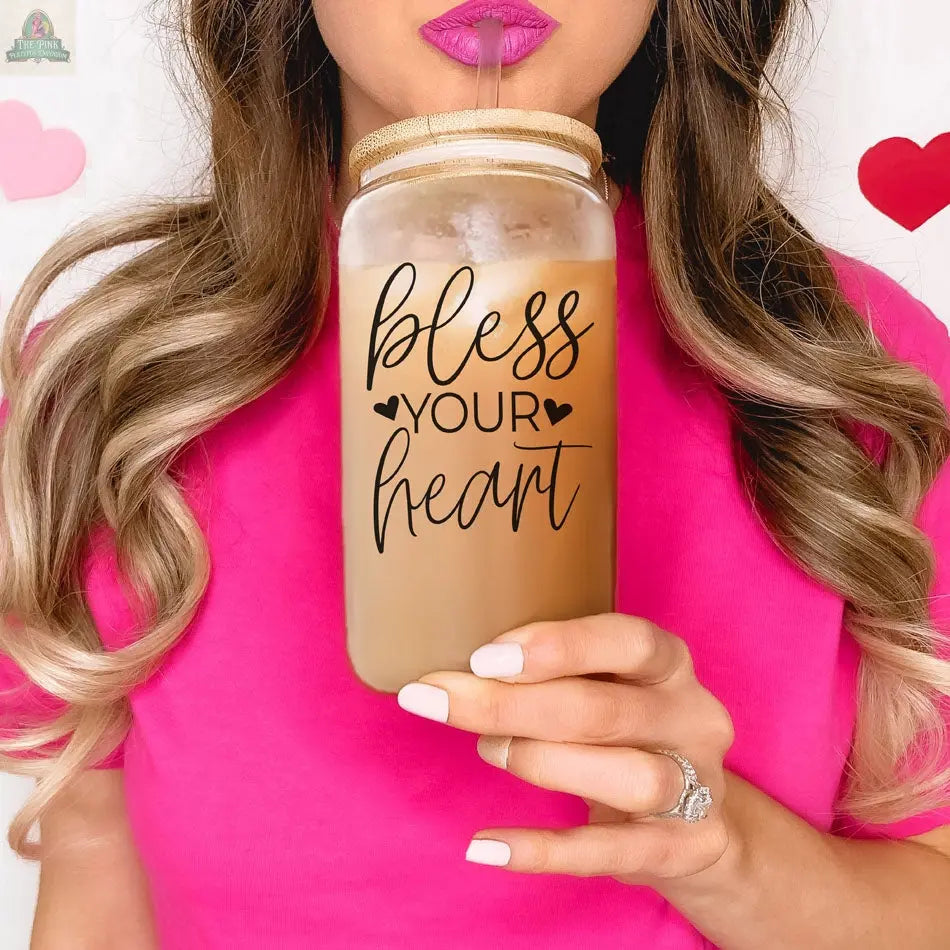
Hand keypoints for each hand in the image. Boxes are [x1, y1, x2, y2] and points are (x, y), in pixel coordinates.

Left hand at [397, 613, 734, 884]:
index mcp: (671, 665)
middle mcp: (693, 719)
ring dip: (540, 761)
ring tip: (487, 749)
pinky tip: (484, 845)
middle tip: (442, 700)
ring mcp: (697, 788)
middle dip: (512, 705)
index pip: (631, 641)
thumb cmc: (625, 733)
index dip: (559, 646)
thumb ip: (554, 672)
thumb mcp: (608, 686)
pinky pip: (611, 853)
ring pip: (627, 777)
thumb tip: (459, 669)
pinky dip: (544, 850)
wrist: (700, 820)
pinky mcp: (684, 849)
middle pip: (606, 711)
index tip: (484, 658)